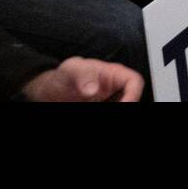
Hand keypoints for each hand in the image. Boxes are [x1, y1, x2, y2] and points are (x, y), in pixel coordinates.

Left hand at [21, 57, 143, 101]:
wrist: (53, 92)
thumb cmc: (65, 76)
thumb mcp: (71, 70)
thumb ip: (82, 74)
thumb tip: (93, 88)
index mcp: (114, 74)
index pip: (134, 82)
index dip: (133, 95)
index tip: (123, 105)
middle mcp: (116, 90)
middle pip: (132, 99)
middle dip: (124, 105)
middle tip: (110, 112)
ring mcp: (111, 102)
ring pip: (122, 105)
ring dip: (118, 111)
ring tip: (93, 105)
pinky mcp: (105, 107)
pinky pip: (113, 112)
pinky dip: (107, 118)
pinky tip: (89, 109)